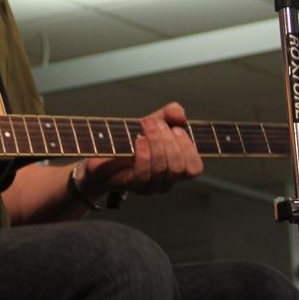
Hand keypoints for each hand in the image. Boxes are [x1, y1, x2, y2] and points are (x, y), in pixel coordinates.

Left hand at [82, 103, 203, 196]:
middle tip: (156, 123)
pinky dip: (144, 154)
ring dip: (156, 143)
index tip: (177, 129)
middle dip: (169, 141)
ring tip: (147, 125)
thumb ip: (171, 113)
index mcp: (177, 168)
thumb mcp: (156, 120)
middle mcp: (166, 181)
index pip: (194, 169)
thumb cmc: (134, 137)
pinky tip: (139, 140)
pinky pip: (144, 173)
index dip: (189, 149)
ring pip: (161, 169)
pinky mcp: (132, 184)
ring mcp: (150, 186)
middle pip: (178, 168)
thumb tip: (180, 115)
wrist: (104, 149)